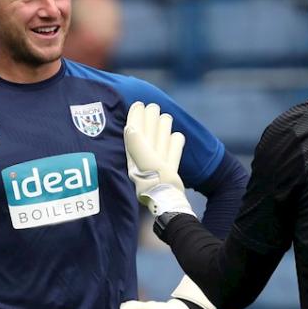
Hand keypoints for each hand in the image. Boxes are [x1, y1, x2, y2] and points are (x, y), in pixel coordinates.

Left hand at [124, 101, 194, 215]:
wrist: (171, 204)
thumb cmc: (156, 183)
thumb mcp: (145, 162)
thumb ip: (136, 145)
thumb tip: (129, 128)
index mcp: (136, 159)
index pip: (134, 133)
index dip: (135, 117)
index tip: (138, 104)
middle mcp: (146, 163)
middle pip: (148, 136)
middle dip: (149, 120)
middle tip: (153, 106)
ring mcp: (159, 168)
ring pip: (161, 144)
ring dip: (163, 130)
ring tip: (166, 117)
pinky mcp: (170, 174)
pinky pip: (173, 155)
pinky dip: (175, 145)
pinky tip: (178, 136)